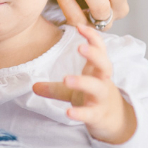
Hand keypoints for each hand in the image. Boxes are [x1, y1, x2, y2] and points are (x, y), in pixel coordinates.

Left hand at [32, 25, 136, 143]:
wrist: (114, 121)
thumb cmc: (93, 98)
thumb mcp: (73, 90)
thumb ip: (54, 87)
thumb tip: (33, 86)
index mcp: (96, 71)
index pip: (100, 49)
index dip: (93, 38)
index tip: (80, 26)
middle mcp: (102, 82)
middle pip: (105, 65)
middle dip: (94, 55)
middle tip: (80, 47)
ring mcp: (101, 99)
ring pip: (97, 88)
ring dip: (83, 82)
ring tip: (66, 78)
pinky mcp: (98, 115)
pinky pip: (90, 113)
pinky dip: (80, 113)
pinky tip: (68, 112)